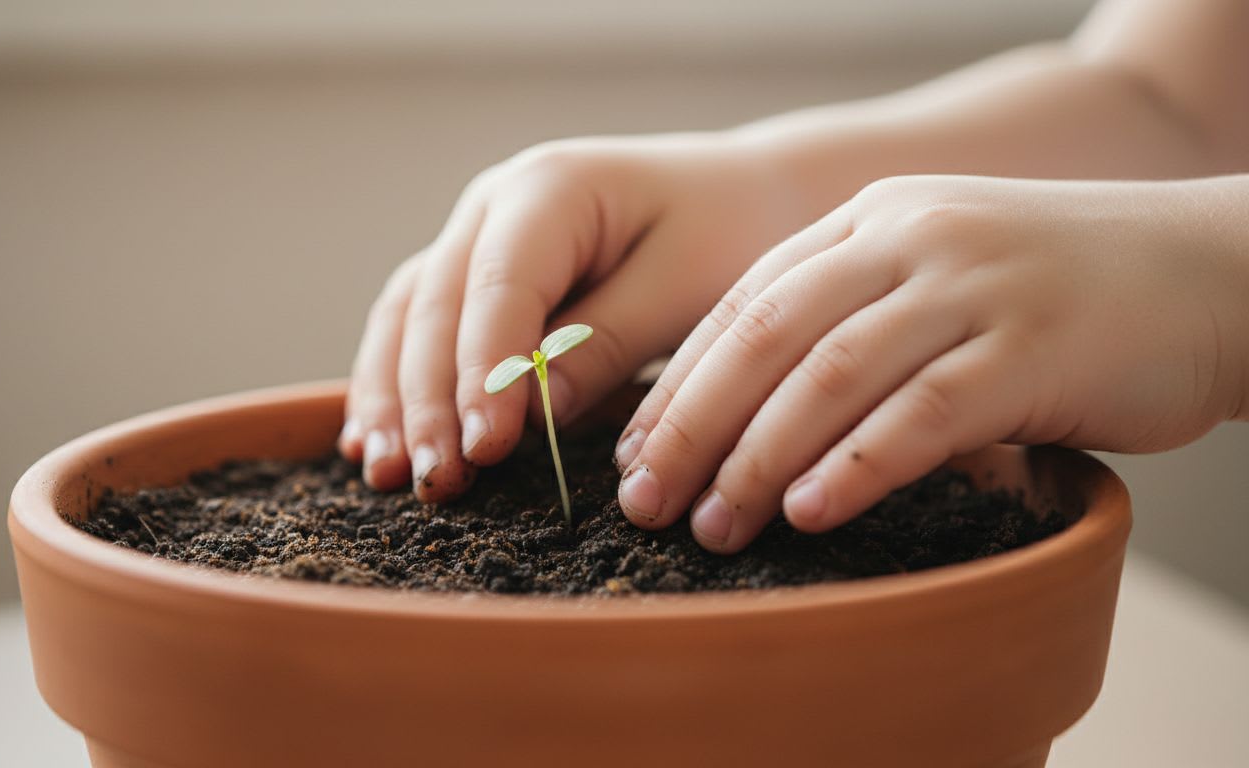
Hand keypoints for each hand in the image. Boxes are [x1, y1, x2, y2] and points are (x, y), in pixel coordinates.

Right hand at [339, 133, 808, 499]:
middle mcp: (493, 207)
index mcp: (550, 188)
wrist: (744, 198)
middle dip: (428, 399)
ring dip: (392, 399)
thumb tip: (531, 414)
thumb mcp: (688, 287)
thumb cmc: (729, 234)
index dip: (485, 371)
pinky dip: (393, 386)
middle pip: (435, 306)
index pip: (499, 287)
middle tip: (435, 480)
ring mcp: (475, 239)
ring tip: (387, 475)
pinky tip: (368, 444)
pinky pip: (416, 329)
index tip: (486, 446)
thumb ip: (607, 344)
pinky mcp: (476, 280)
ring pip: (407, 318)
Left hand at [617, 175, 1248, 551]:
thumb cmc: (1062, 291)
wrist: (1211, 270)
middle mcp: (910, 240)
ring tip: (713, 524)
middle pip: (765, 335)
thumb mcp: (940, 274)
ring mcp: (970, 288)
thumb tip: (752, 417)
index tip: (633, 451)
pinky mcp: (1029, 349)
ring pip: (830, 375)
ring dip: (758, 457)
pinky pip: (920, 413)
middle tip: (645, 499)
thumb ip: (855, 319)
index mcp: (873, 220)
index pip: (744, 301)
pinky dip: (856, 466)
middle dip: (691, 425)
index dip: (680, 381)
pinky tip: (811, 513)